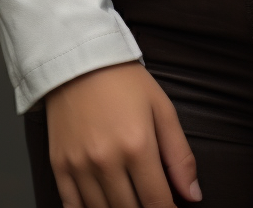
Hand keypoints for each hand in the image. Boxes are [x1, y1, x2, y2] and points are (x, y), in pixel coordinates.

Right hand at [46, 61, 200, 207]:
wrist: (79, 59)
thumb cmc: (123, 81)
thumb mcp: (162, 108)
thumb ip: (180, 156)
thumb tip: (193, 195)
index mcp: (137, 146)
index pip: (157, 202)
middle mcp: (107, 161)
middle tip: (150, 202)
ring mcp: (80, 166)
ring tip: (130, 202)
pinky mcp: (59, 166)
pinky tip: (102, 206)